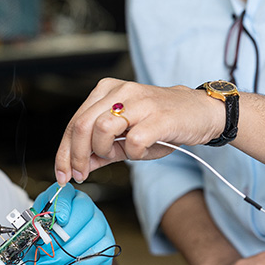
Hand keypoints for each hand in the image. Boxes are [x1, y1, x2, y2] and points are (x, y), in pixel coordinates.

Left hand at [0, 183, 115, 264]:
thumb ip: (7, 259)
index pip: (63, 192)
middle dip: (62, 232)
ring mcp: (97, 226)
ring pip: (91, 230)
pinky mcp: (106, 245)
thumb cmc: (45, 263)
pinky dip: (81, 262)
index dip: (60, 202)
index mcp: (60, 204)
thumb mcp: (23, 258)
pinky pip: (98, 250)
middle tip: (45, 249)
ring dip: (68, 251)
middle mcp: (81, 210)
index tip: (56, 217)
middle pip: (82, 209)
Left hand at [55, 78, 226, 184]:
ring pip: (101, 130)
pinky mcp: (158, 117)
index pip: (75, 122)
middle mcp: (120, 91)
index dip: (64, 152)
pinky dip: (133, 154)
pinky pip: (133, 141)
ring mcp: (139, 102)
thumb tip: (77, 167)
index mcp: (107, 90)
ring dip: (105, 151)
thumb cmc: (161, 123)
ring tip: (119, 154)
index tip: (63, 174)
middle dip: (77, 156)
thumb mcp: (125, 136)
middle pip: (82, 125)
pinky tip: (142, 152)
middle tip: (80, 174)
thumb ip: (100, 150)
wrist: (201, 112)